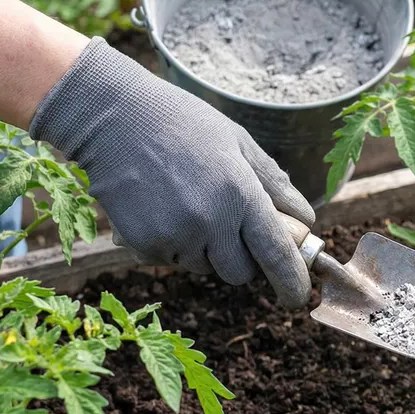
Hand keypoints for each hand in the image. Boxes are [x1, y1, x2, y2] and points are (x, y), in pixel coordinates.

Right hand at [29, 38, 316, 306]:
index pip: (277, 254)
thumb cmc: (182, 122)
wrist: (110, 117)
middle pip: (241, 274)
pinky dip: (174, 243)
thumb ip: (275, 184)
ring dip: (206, 249)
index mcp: (239, 194)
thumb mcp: (238, 141)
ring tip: (189, 202)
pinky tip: (162, 206)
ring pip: (205, 267)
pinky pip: (172, 260)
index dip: (292, 281)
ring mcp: (173, 236)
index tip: (298, 296)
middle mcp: (209, 221)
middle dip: (244, 259)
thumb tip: (304, 221)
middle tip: (232, 227)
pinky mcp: (143, 245)